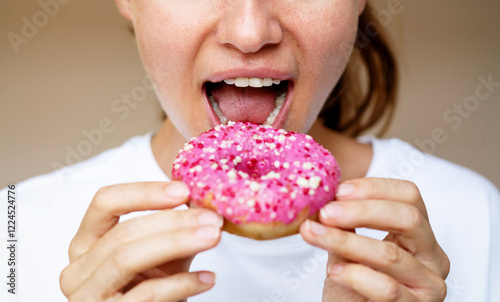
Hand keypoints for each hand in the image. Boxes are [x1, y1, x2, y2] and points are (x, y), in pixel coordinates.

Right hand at [60, 182, 222, 301]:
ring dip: (177, 243)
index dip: (144, 192)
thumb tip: (205, 203)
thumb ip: (174, 230)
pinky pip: (146, 295)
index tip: (183, 191)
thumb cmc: (150, 290)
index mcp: (86, 243)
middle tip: (211, 219)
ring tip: (212, 237)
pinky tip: (206, 278)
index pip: (105, 202)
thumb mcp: (160, 255)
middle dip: (173, 221)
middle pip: (123, 232)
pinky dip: (181, 283)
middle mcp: (78, 269)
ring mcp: (86, 296)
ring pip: (127, 259)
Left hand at [300, 178, 449, 300]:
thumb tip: (323, 196)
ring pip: (390, 254)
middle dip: (361, 211)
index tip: (338, 191)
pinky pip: (387, 289)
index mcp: (418, 234)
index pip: (408, 195)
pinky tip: (334, 270)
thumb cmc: (352, 288)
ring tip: (314, 235)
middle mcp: (432, 257)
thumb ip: (343, 225)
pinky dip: (355, 275)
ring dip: (345, 241)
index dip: (374, 188)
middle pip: (408, 217)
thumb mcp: (348, 249)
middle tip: (326, 212)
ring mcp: (429, 285)